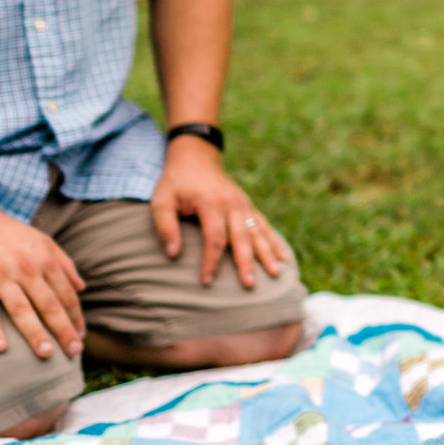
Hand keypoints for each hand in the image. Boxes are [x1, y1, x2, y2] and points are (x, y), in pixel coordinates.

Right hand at [0, 207, 86, 358]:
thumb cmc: (7, 234)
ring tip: (46, 354)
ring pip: (21, 309)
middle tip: (73, 352)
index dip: (75, 317)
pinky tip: (1, 348)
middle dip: (63, 330)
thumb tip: (82, 287)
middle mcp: (25, 268)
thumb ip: (64, 263)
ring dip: (35, 333)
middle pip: (49, 305)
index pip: (65, 294)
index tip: (81, 337)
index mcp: (44, 260)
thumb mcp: (42, 241)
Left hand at [151, 134, 291, 288]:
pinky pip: (264, 225)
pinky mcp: (249, 206)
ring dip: (267, 254)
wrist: (195, 159)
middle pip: (241, 237)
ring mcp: (243, 204)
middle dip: (245, 262)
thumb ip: (165, 226)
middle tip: (249, 285)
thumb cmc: (175, 183)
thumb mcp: (161, 200)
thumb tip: (173, 253)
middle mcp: (232, 204)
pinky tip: (283, 258)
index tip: (207, 281)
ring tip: (275, 273)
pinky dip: (274, 241)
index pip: (214, 237)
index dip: (211, 260)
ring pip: (257, 232)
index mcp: (210, 202)